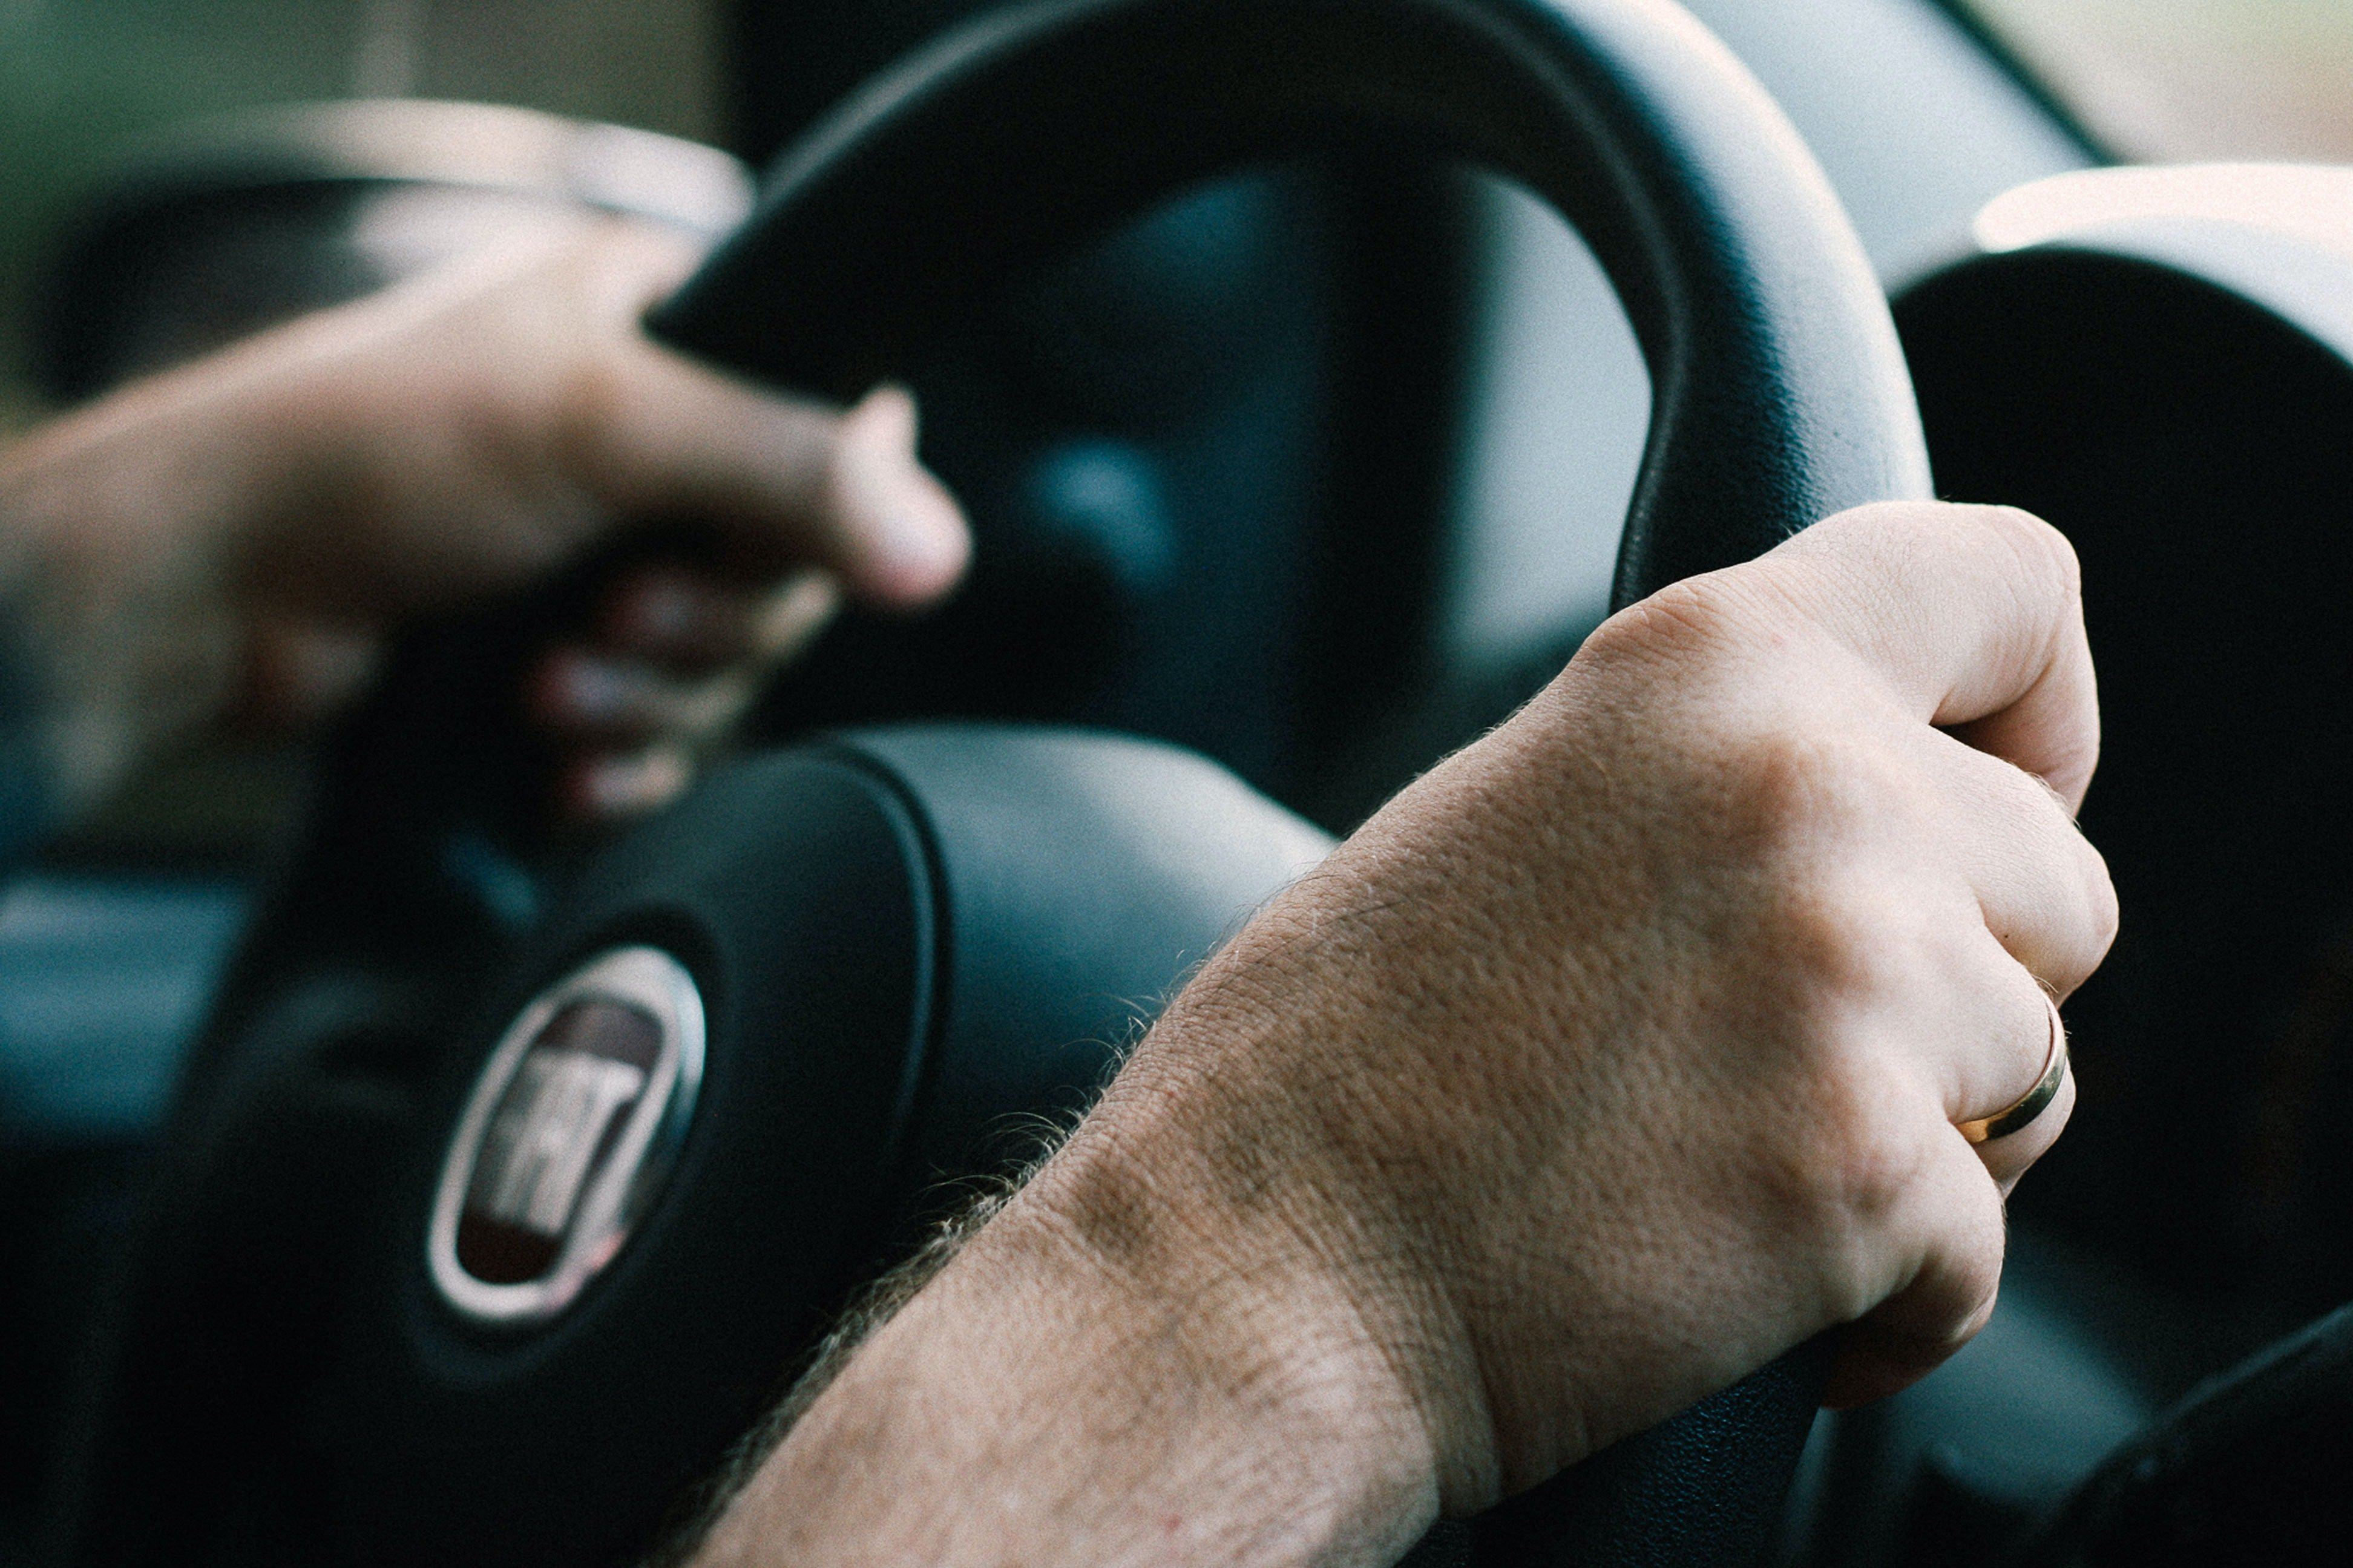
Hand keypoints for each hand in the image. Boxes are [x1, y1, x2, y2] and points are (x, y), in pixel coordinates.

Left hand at [0, 217, 966, 822]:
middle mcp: (644, 439)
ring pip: (722, 666)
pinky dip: (626, 759)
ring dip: (649, 700)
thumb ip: (788, 472)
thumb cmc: (371, 454)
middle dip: (703, 627)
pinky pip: (663, 734)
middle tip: (615, 617)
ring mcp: (601, 552)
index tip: (740, 550)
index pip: (837, 428)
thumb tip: (937, 550)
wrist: (212, 588)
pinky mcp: (563, 654)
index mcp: (665, 329)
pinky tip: (566, 765)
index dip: (814, 515)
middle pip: (785, 572)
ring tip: (549, 687)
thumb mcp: (605, 425)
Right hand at [689, 501, 2113, 1565]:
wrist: (1250, 1271)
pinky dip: (1891, 1290)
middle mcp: (1811, 787)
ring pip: (2039, 1066)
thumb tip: (1872, 817)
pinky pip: (1983, 1244)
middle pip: (2060, 880)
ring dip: (1929, 1131)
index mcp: (1709, 665)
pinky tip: (1751, 1288)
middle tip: (1802, 1048)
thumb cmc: (1335, 1061)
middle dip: (1966, 977)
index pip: (2013, 586)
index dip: (2038, 705)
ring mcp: (1854, 977)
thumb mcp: (1526, 806)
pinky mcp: (1869, 1171)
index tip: (1999, 793)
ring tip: (1741, 1163)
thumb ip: (1713, 772)